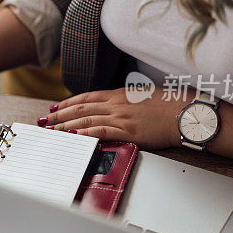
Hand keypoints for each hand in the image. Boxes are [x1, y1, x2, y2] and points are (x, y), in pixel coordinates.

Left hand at [36, 87, 189, 149]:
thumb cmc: (171, 105)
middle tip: (45, 121)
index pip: (87, 97)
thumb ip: (128, 101)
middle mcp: (117, 104)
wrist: (187, 113)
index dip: (69, 103)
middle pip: (81, 109)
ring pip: (86, 121)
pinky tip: (73, 138)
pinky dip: (85, 135)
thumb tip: (118, 105)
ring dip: (66, 127)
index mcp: (120, 95)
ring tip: (52, 132)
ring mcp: (122, 117)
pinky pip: (101, 133)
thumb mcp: (145, 96)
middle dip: (60, 115)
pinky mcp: (128, 131)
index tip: (56, 107)